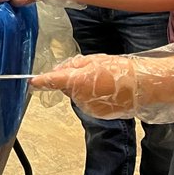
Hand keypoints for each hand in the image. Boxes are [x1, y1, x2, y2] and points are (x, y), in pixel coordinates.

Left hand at [31, 54, 173, 123]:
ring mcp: (88, 108)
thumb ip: (74, 65)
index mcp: (77, 81)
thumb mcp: (94, 60)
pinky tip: (107, 90)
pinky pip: (87, 103)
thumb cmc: (120, 69)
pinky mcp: (97, 114)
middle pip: (66, 86)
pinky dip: (92, 96)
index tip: (31, 82)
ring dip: (83, 88)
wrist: (142, 86)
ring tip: (103, 80)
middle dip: (72, 78)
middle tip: (90, 70)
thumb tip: (59, 71)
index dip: (40, 81)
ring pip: (77, 94)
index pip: (52, 81)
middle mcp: (79, 97)